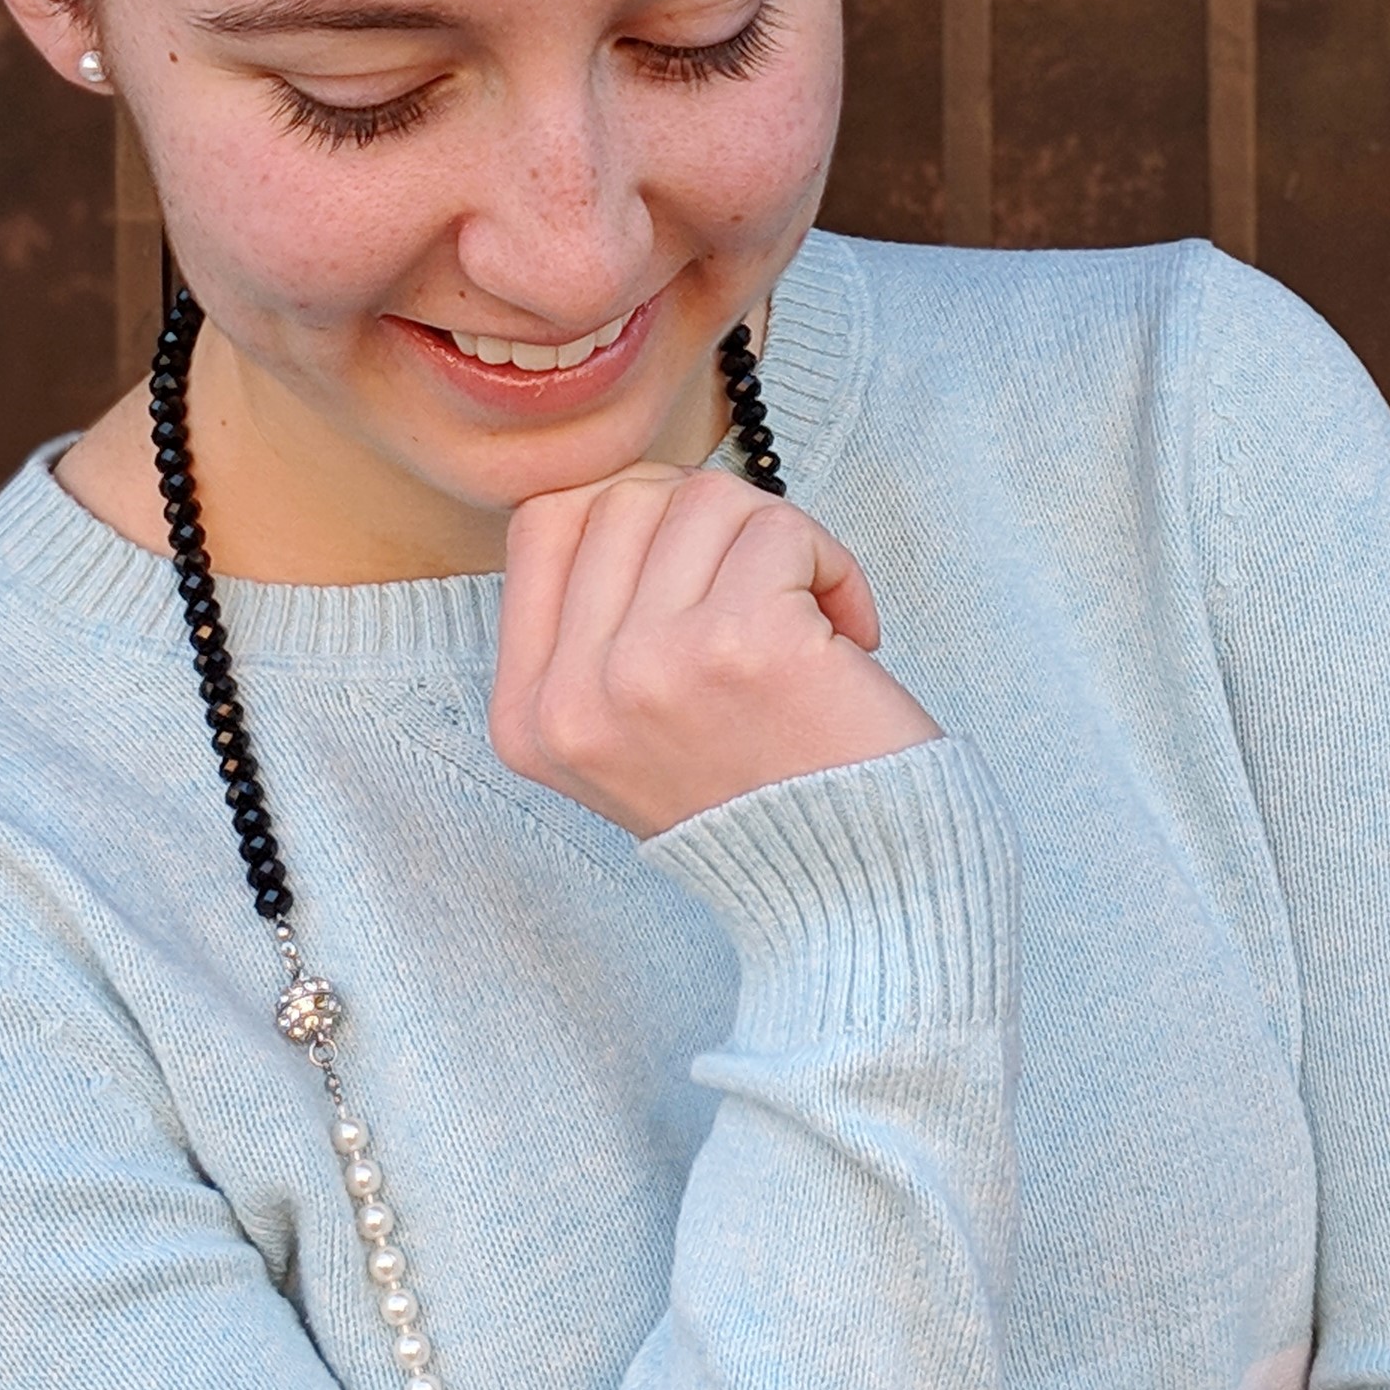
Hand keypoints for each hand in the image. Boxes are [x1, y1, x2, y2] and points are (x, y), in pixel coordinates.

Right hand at [491, 463, 938, 837]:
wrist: (860, 898)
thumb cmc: (764, 796)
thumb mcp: (629, 734)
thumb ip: (599, 626)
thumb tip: (630, 490)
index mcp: (529, 715)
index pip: (546, 519)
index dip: (640, 512)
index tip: (703, 566)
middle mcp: (573, 696)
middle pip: (629, 496)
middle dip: (717, 524)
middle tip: (769, 591)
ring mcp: (648, 669)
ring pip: (707, 498)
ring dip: (780, 542)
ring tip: (810, 620)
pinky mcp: (739, 644)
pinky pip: (782, 527)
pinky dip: (834, 564)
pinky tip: (852, 634)